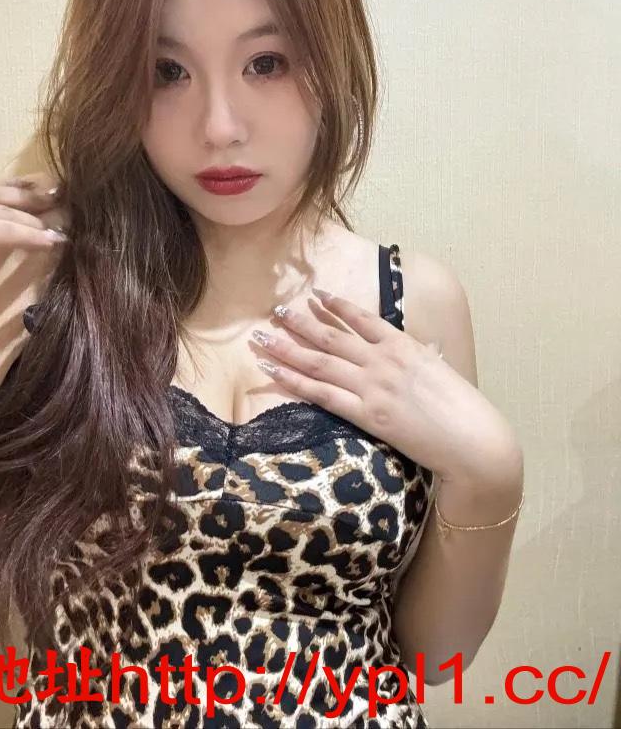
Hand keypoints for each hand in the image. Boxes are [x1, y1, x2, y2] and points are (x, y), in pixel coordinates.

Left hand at [249, 288, 519, 485]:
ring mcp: (373, 385)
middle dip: (300, 322)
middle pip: (331, 335)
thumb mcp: (442, 371)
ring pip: (319, 361)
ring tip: (260, 337)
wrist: (472, 439)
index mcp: (404, 345)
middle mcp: (383, 360)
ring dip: (286, 347)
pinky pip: (321, 393)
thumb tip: (428, 346)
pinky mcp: (366, 413)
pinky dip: (294, 380)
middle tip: (276, 310)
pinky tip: (273, 371)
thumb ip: (427, 355)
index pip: (363, 317)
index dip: (336, 304)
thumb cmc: (463, 408)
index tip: (315, 293)